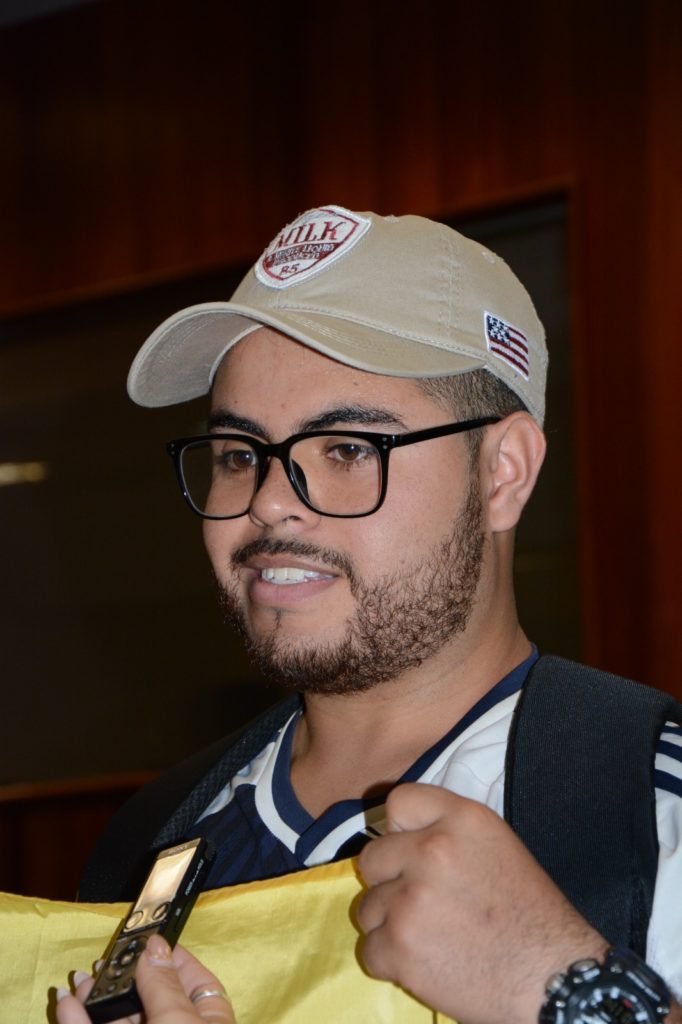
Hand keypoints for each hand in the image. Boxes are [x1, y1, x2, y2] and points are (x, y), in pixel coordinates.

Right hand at [55, 935, 234, 1023]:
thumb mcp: (180, 1022)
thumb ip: (164, 986)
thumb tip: (152, 943)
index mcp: (206, 1017)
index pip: (187, 974)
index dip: (162, 953)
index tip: (139, 936)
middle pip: (146, 996)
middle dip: (119, 978)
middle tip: (97, 963)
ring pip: (116, 1018)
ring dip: (94, 999)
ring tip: (78, 980)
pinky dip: (78, 1022)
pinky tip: (67, 1004)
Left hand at [357, 783, 607, 1023]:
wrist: (553, 977)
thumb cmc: (531, 912)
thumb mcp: (496, 845)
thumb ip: (447, 831)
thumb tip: (400, 837)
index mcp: (460, 820)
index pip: (399, 802)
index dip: (400, 830)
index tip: (411, 851)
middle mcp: (430, 850)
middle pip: (371, 858)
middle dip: (390, 882)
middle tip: (422, 904)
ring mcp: (410, 899)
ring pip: (367, 908)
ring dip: (390, 924)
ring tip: (429, 936)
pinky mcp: (399, 946)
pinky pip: (370, 950)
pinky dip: (391, 961)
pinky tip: (425, 962)